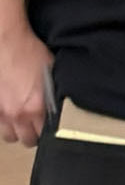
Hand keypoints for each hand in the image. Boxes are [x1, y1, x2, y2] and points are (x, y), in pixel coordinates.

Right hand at [0, 21, 52, 146]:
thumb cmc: (29, 53)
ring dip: (18, 131)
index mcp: (36, 106)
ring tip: (23, 121)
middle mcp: (18, 114)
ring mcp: (2, 113)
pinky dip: (5, 123)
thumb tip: (59, 104)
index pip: (46, 133)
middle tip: (38, 125)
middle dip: (34, 134)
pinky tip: (11, 113)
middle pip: (27, 140)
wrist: (7, 44)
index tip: (52, 126)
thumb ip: (54, 93)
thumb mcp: (51, 72)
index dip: (50, 130)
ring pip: (10, 137)